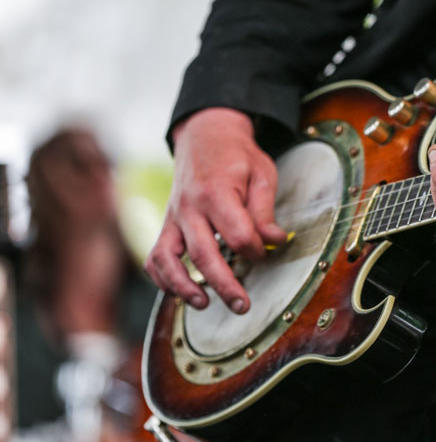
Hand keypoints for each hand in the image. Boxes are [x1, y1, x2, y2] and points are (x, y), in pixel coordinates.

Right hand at [144, 108, 286, 312]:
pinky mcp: (166, 224)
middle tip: (242, 306)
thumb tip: (274, 242)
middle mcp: (189, 207)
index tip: (265, 251)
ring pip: (168, 259)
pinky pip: (155, 256)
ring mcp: (173, 217)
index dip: (255, 250)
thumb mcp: (262, 174)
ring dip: (183, 287)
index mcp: (217, 192)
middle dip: (223, 284)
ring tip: (204, 304)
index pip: (237, 234)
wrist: (205, 135)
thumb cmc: (237, 157)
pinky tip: (180, 293)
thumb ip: (265, 211)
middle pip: (202, 254)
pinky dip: (163, 278)